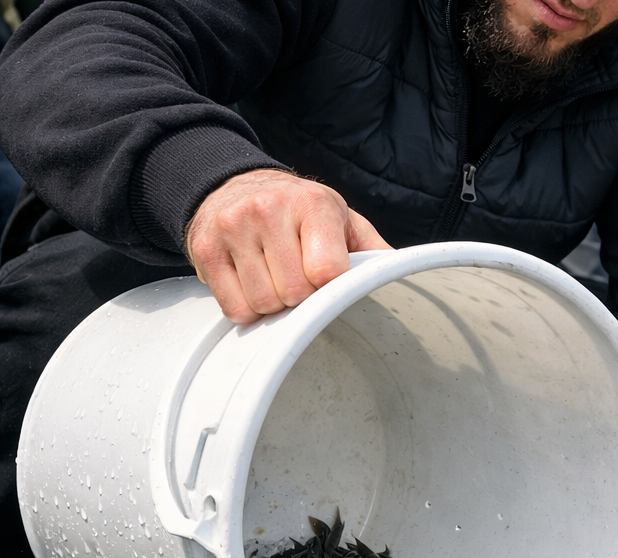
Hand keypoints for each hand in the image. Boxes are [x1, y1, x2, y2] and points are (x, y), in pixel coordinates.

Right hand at [186, 169, 391, 322]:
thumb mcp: (342, 221)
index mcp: (314, 205)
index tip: (329, 281)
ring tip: (276, 277)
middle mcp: (269, 210)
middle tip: (299, 277)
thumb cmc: (300, 212)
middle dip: (302, 298)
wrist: (234, 184)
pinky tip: (252, 282)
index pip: (327, 272)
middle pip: (295, 294)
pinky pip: (234, 309)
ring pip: (263, 304)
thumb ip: (374, 252)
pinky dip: (247, 308)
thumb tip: (408, 278)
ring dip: (274, 304)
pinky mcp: (205, 249)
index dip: (331, 288)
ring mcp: (233, 228)